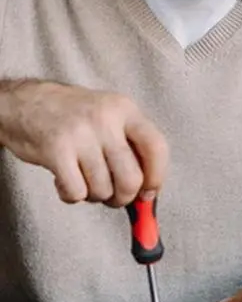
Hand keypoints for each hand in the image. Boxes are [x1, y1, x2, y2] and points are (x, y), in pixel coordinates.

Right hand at [0, 80, 167, 205]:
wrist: (25, 103)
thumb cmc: (74, 118)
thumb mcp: (110, 117)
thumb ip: (132, 147)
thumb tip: (148, 192)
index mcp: (125, 110)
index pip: (157, 147)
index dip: (157, 177)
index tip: (148, 193)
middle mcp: (105, 119)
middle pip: (131, 178)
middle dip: (123, 197)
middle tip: (113, 196)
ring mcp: (80, 133)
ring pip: (103, 189)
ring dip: (96, 196)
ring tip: (85, 181)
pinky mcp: (55, 149)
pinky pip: (76, 192)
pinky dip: (72, 196)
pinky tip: (66, 182)